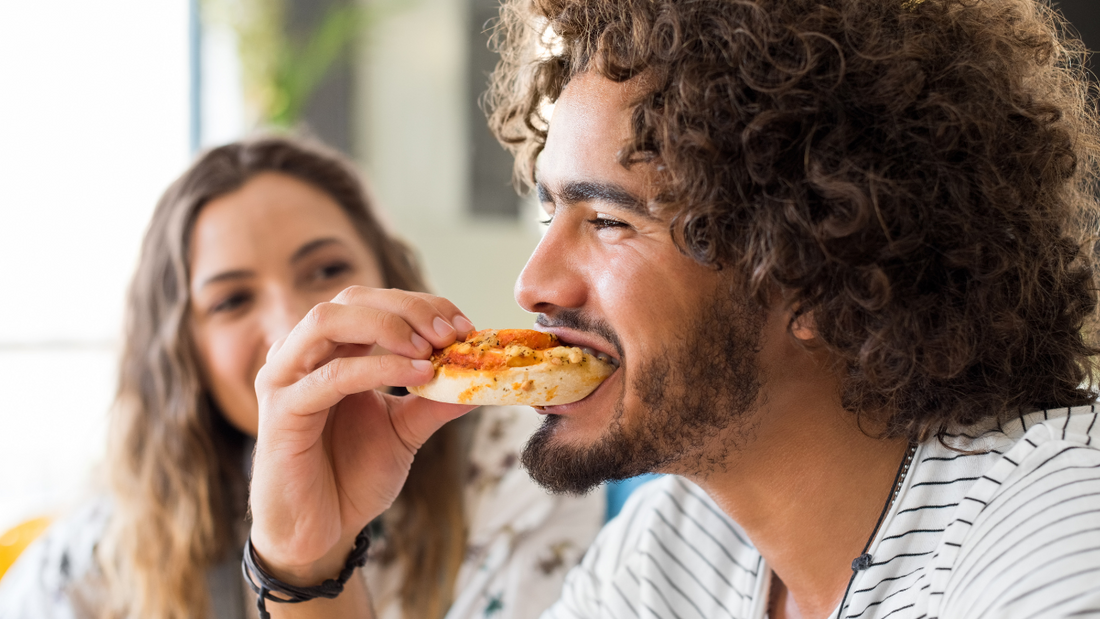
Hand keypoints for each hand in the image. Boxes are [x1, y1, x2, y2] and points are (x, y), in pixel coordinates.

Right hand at [248, 286, 475, 584]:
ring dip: (386, 325)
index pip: (373, 302)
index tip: (463, 325)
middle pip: (351, 299)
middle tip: (451, 332)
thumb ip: (435, 401)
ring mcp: (285, 378)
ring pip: (327, 321)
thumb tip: (482, 379)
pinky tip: (417, 375)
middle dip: (407, 308)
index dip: (420, 305)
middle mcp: (302, 355)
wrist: (321, 532)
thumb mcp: (404, 430)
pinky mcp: (281, 411)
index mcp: (330, 351)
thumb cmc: (351, 477)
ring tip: (431, 347)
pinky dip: (378, 368)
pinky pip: (330, 376)